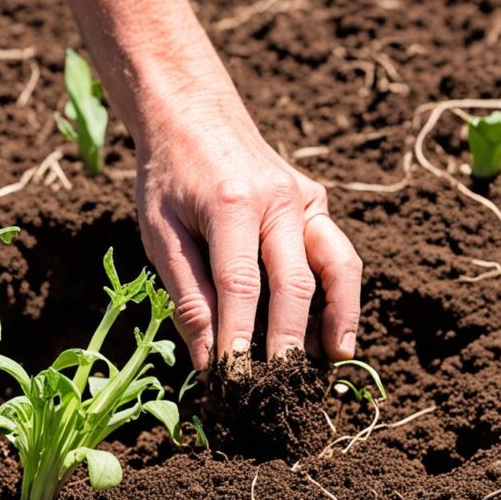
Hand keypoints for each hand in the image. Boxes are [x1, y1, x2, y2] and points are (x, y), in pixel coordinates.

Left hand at [135, 100, 361, 369]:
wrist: (193, 112)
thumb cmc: (168, 174)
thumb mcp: (160, 232)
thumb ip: (186, 293)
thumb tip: (206, 358)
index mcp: (233, 202)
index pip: (240, 284)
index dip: (239, 335)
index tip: (233, 380)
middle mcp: (279, 199)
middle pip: (296, 281)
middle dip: (290, 340)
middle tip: (283, 387)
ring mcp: (305, 198)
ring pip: (338, 264)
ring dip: (340, 316)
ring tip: (335, 360)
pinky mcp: (316, 201)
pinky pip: (336, 251)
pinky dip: (340, 292)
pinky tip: (333, 327)